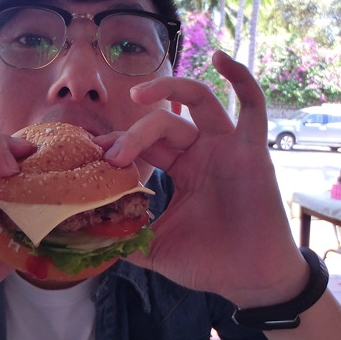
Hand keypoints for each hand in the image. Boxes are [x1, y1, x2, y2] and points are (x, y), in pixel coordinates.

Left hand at [98, 52, 307, 307]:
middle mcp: (201, 151)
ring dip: (169, 90)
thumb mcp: (157, 250)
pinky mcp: (253, 149)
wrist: (253, 280)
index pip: (143, 144)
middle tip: (111, 155)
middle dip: (132, 134)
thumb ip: (127, 238)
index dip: (118, 144)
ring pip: (198, 102)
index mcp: (181, 169)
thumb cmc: (210, 263)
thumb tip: (87, 241)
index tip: (91, 155)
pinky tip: (221, 59)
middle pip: (163, 124)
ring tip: (138, 95)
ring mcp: (227, 146)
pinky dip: (240, 78)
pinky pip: (252, 106)